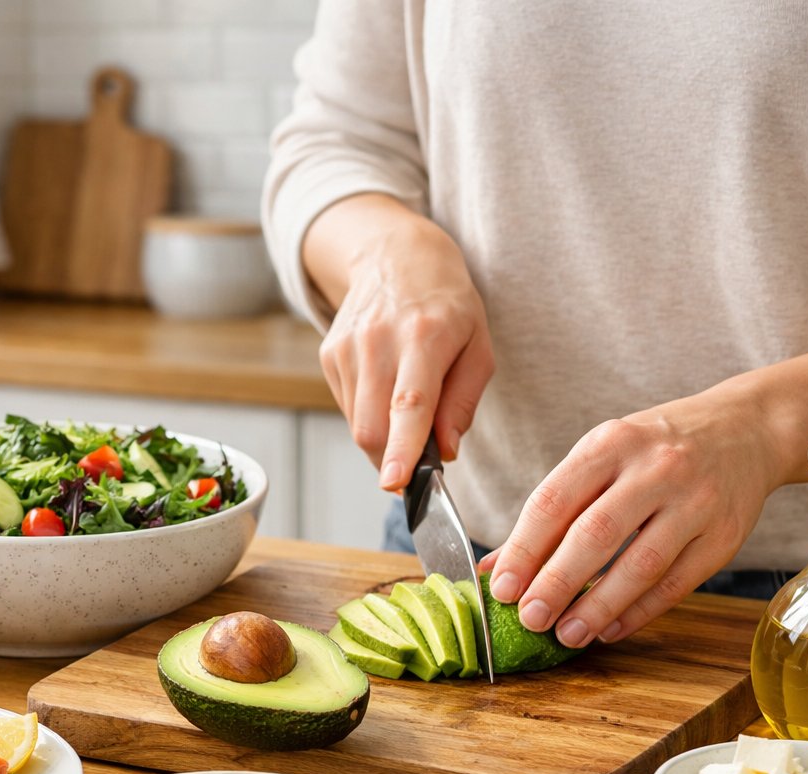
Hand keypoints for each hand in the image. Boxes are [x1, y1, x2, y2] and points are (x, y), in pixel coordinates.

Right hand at [309, 201, 492, 488]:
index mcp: (424, 337)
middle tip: (417, 464)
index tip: (394, 483)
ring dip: (384, 436)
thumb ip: (464, 402)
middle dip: (392, 460)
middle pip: (372, 427)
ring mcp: (347, 347)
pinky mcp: (328, 354)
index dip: (402, 448)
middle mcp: (378, 341)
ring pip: (358, 425)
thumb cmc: (447, 305)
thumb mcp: (478, 346)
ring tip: (406, 404)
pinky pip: (348, 408)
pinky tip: (385, 387)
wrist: (395, 256)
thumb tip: (447, 451)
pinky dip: (370, 415)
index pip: (409, 404)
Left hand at [480, 384, 783, 646]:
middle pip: (595, 534)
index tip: (501, 588)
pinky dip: (638, 612)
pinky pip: (676, 584)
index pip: (554, 501)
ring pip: (640, 565)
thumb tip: (495, 568)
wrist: (745, 430)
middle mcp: (655, 469)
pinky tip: (610, 629)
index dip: (523, 549)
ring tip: (567, 634)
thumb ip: (552, 508)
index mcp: (611, 443)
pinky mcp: (723, 537)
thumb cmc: (656, 448)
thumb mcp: (601, 456)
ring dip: (598, 606)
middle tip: (530, 618)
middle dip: (556, 583)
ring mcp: (695, 503)